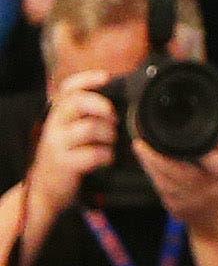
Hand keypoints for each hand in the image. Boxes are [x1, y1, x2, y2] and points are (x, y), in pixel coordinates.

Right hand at [26, 70, 116, 216]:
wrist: (48, 189)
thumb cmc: (68, 156)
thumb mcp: (73, 133)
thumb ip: (88, 117)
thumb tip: (122, 102)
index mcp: (59, 114)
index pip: (68, 89)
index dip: (87, 79)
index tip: (106, 77)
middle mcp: (54, 125)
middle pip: (77, 102)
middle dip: (102, 106)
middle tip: (113, 117)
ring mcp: (56, 144)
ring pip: (89, 128)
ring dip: (108, 135)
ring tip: (110, 143)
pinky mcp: (63, 163)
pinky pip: (92, 154)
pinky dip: (106, 156)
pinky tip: (106, 159)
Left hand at [138, 132, 217, 231]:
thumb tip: (205, 123)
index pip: (202, 156)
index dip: (182, 147)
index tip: (168, 136)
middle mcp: (204, 187)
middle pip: (172, 169)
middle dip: (151, 155)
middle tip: (139, 143)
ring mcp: (188, 200)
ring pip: (160, 179)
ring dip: (147, 164)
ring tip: (140, 149)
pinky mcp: (174, 208)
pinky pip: (159, 188)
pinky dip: (152, 175)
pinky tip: (149, 166)